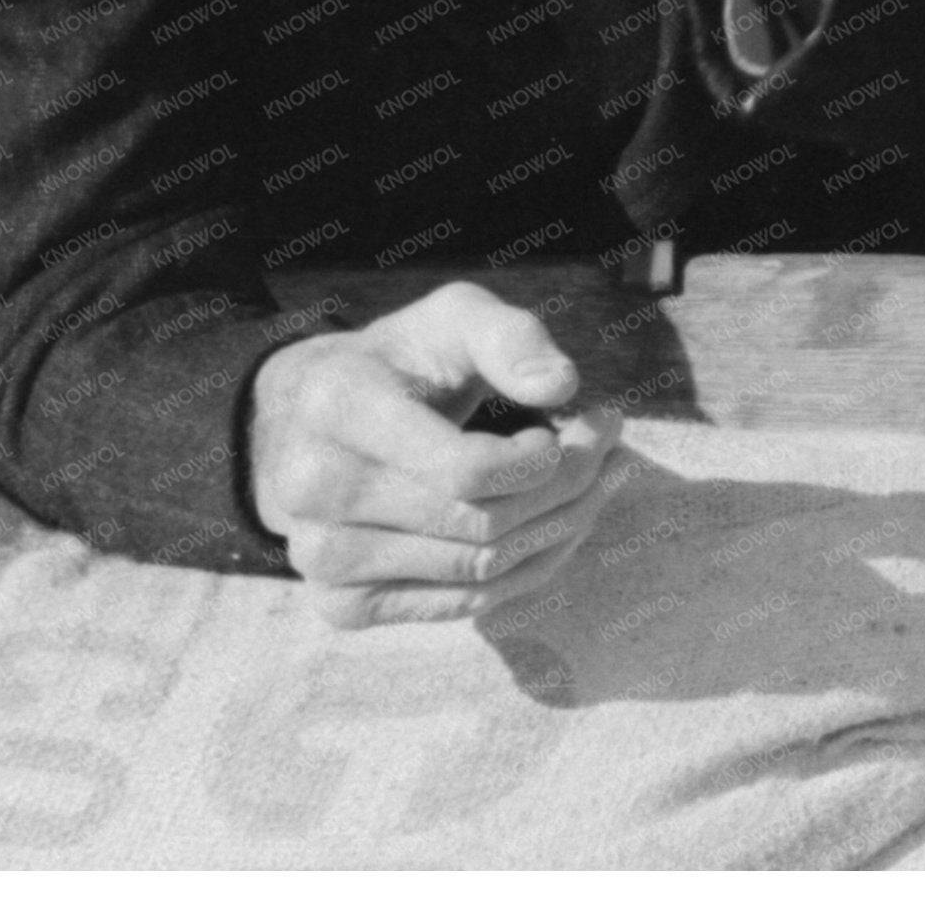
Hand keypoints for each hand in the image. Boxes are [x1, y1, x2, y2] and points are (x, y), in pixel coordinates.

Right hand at [245, 281, 626, 628]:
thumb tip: (562, 386)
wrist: (317, 422)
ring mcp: (319, 557)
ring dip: (561, 529)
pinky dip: (529, 570)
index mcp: (338, 405)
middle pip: (480, 525)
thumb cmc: (404, 363)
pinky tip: (556, 526)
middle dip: (571, 488)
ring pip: (479, 572)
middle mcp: (311, 489)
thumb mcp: (456, 319)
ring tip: (597, 484)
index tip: (584, 421)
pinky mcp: (341, 605)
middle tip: (613, 452)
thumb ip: (512, 338)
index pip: (466, 469)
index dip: (545, 457)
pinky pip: (463, 605)